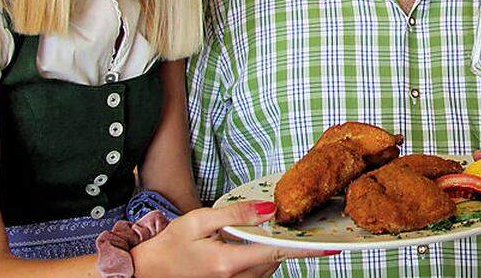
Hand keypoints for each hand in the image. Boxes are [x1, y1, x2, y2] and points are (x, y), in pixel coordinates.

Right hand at [132, 201, 335, 277]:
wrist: (150, 270)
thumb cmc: (171, 245)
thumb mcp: (200, 221)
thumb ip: (237, 214)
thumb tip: (270, 210)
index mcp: (230, 262)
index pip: (278, 252)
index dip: (307, 249)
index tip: (331, 245)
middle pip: (277, 257)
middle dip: (282, 238)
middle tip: (279, 218)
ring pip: (270, 264)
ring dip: (270, 247)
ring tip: (254, 228)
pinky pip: (258, 270)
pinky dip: (260, 256)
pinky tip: (245, 242)